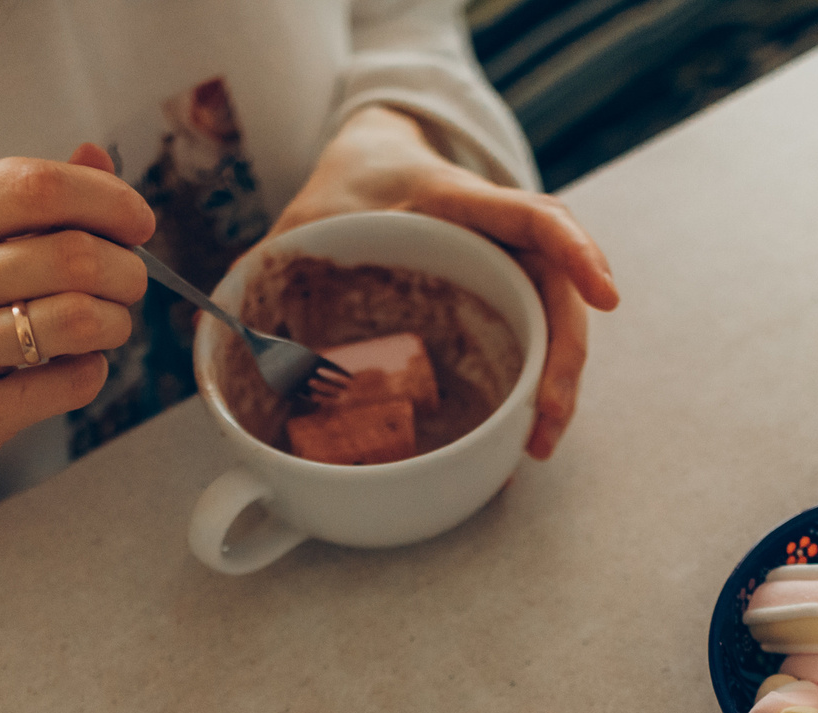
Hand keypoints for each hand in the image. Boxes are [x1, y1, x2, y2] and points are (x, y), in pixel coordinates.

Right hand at [0, 144, 153, 536]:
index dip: (106, 198)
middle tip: (128, 286)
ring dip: (116, 322)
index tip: (137, 223)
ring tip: (107, 327)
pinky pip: (70, 382)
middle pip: (70, 253)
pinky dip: (93, 372)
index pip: (33, 185)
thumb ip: (26, 206)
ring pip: (79, 318)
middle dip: (126, 270)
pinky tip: (74, 368)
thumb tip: (97, 155)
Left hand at [269, 106, 617, 459]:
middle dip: (563, 362)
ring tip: (534, 448)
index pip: (531, 216)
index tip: (605, 295)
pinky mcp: (502, 299)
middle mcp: (496, 236)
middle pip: (557, 293)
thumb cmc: (344, 193)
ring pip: (552, 325)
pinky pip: (530, 340)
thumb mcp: (301, 221)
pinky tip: (518, 436)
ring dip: (553, 388)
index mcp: (454, 202)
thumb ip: (266, 273)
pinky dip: (531, 388)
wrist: (373, 160)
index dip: (573, 252)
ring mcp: (506, 268)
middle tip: (546, 425)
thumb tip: (213, 345)